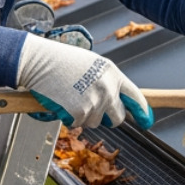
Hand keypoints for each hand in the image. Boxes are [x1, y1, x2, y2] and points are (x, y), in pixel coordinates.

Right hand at [15, 34, 153, 129]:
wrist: (37, 61)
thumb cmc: (59, 61)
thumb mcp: (91, 65)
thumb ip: (105, 80)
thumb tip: (114, 98)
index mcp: (113, 74)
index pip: (135, 96)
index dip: (141, 111)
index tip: (147, 121)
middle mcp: (108, 88)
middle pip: (117, 117)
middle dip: (106, 117)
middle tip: (89, 107)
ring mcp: (95, 101)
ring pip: (95, 122)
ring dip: (82, 115)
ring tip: (69, 96)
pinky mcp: (79, 112)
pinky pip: (77, 123)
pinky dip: (67, 117)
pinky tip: (60, 101)